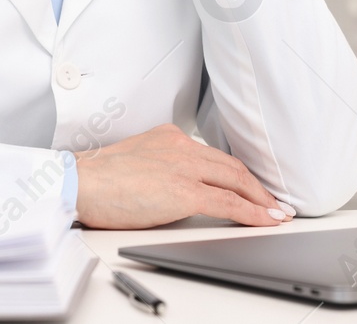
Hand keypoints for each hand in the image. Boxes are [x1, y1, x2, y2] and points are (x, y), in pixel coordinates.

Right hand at [73, 124, 294, 228]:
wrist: (79, 183)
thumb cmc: (97, 180)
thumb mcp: (136, 162)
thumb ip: (162, 169)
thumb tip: (177, 193)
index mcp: (169, 137)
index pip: (214, 156)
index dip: (238, 174)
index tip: (252, 186)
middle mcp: (180, 146)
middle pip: (231, 166)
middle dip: (257, 186)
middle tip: (275, 201)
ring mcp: (183, 166)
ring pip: (235, 181)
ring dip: (260, 199)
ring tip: (277, 213)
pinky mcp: (182, 190)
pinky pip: (228, 202)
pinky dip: (252, 212)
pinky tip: (265, 220)